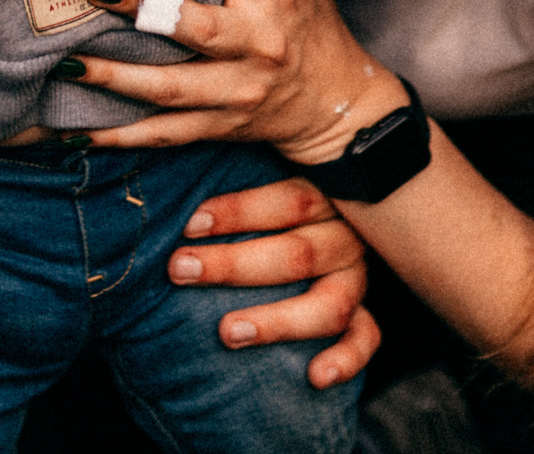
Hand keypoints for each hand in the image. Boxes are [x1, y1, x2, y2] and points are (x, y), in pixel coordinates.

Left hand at [55, 0, 401, 164]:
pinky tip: (78, 132)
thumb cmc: (312, 27)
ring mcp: (238, 91)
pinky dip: (122, 136)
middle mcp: (256, 43)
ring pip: (170, 88)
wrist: (339, 108)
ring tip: (70, 61)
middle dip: (142, 10)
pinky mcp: (222, 126)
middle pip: (196, 28)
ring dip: (116, 76)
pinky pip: (165, 133)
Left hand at [168, 177, 381, 387]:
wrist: (319, 228)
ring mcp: (355, 278)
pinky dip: (344, 361)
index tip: (190, 226)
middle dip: (234, 265)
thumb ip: (235, 171)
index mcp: (324, 197)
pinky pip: (365, 340)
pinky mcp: (362, 315)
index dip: (239, 212)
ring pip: (329, 304)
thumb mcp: (265, 177)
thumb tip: (168, 156)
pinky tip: (315, 377)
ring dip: (277, 321)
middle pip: (298, 255)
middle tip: (182, 270)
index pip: (291, 201)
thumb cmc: (271, 205)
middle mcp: (344, 237)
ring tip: (228, 333)